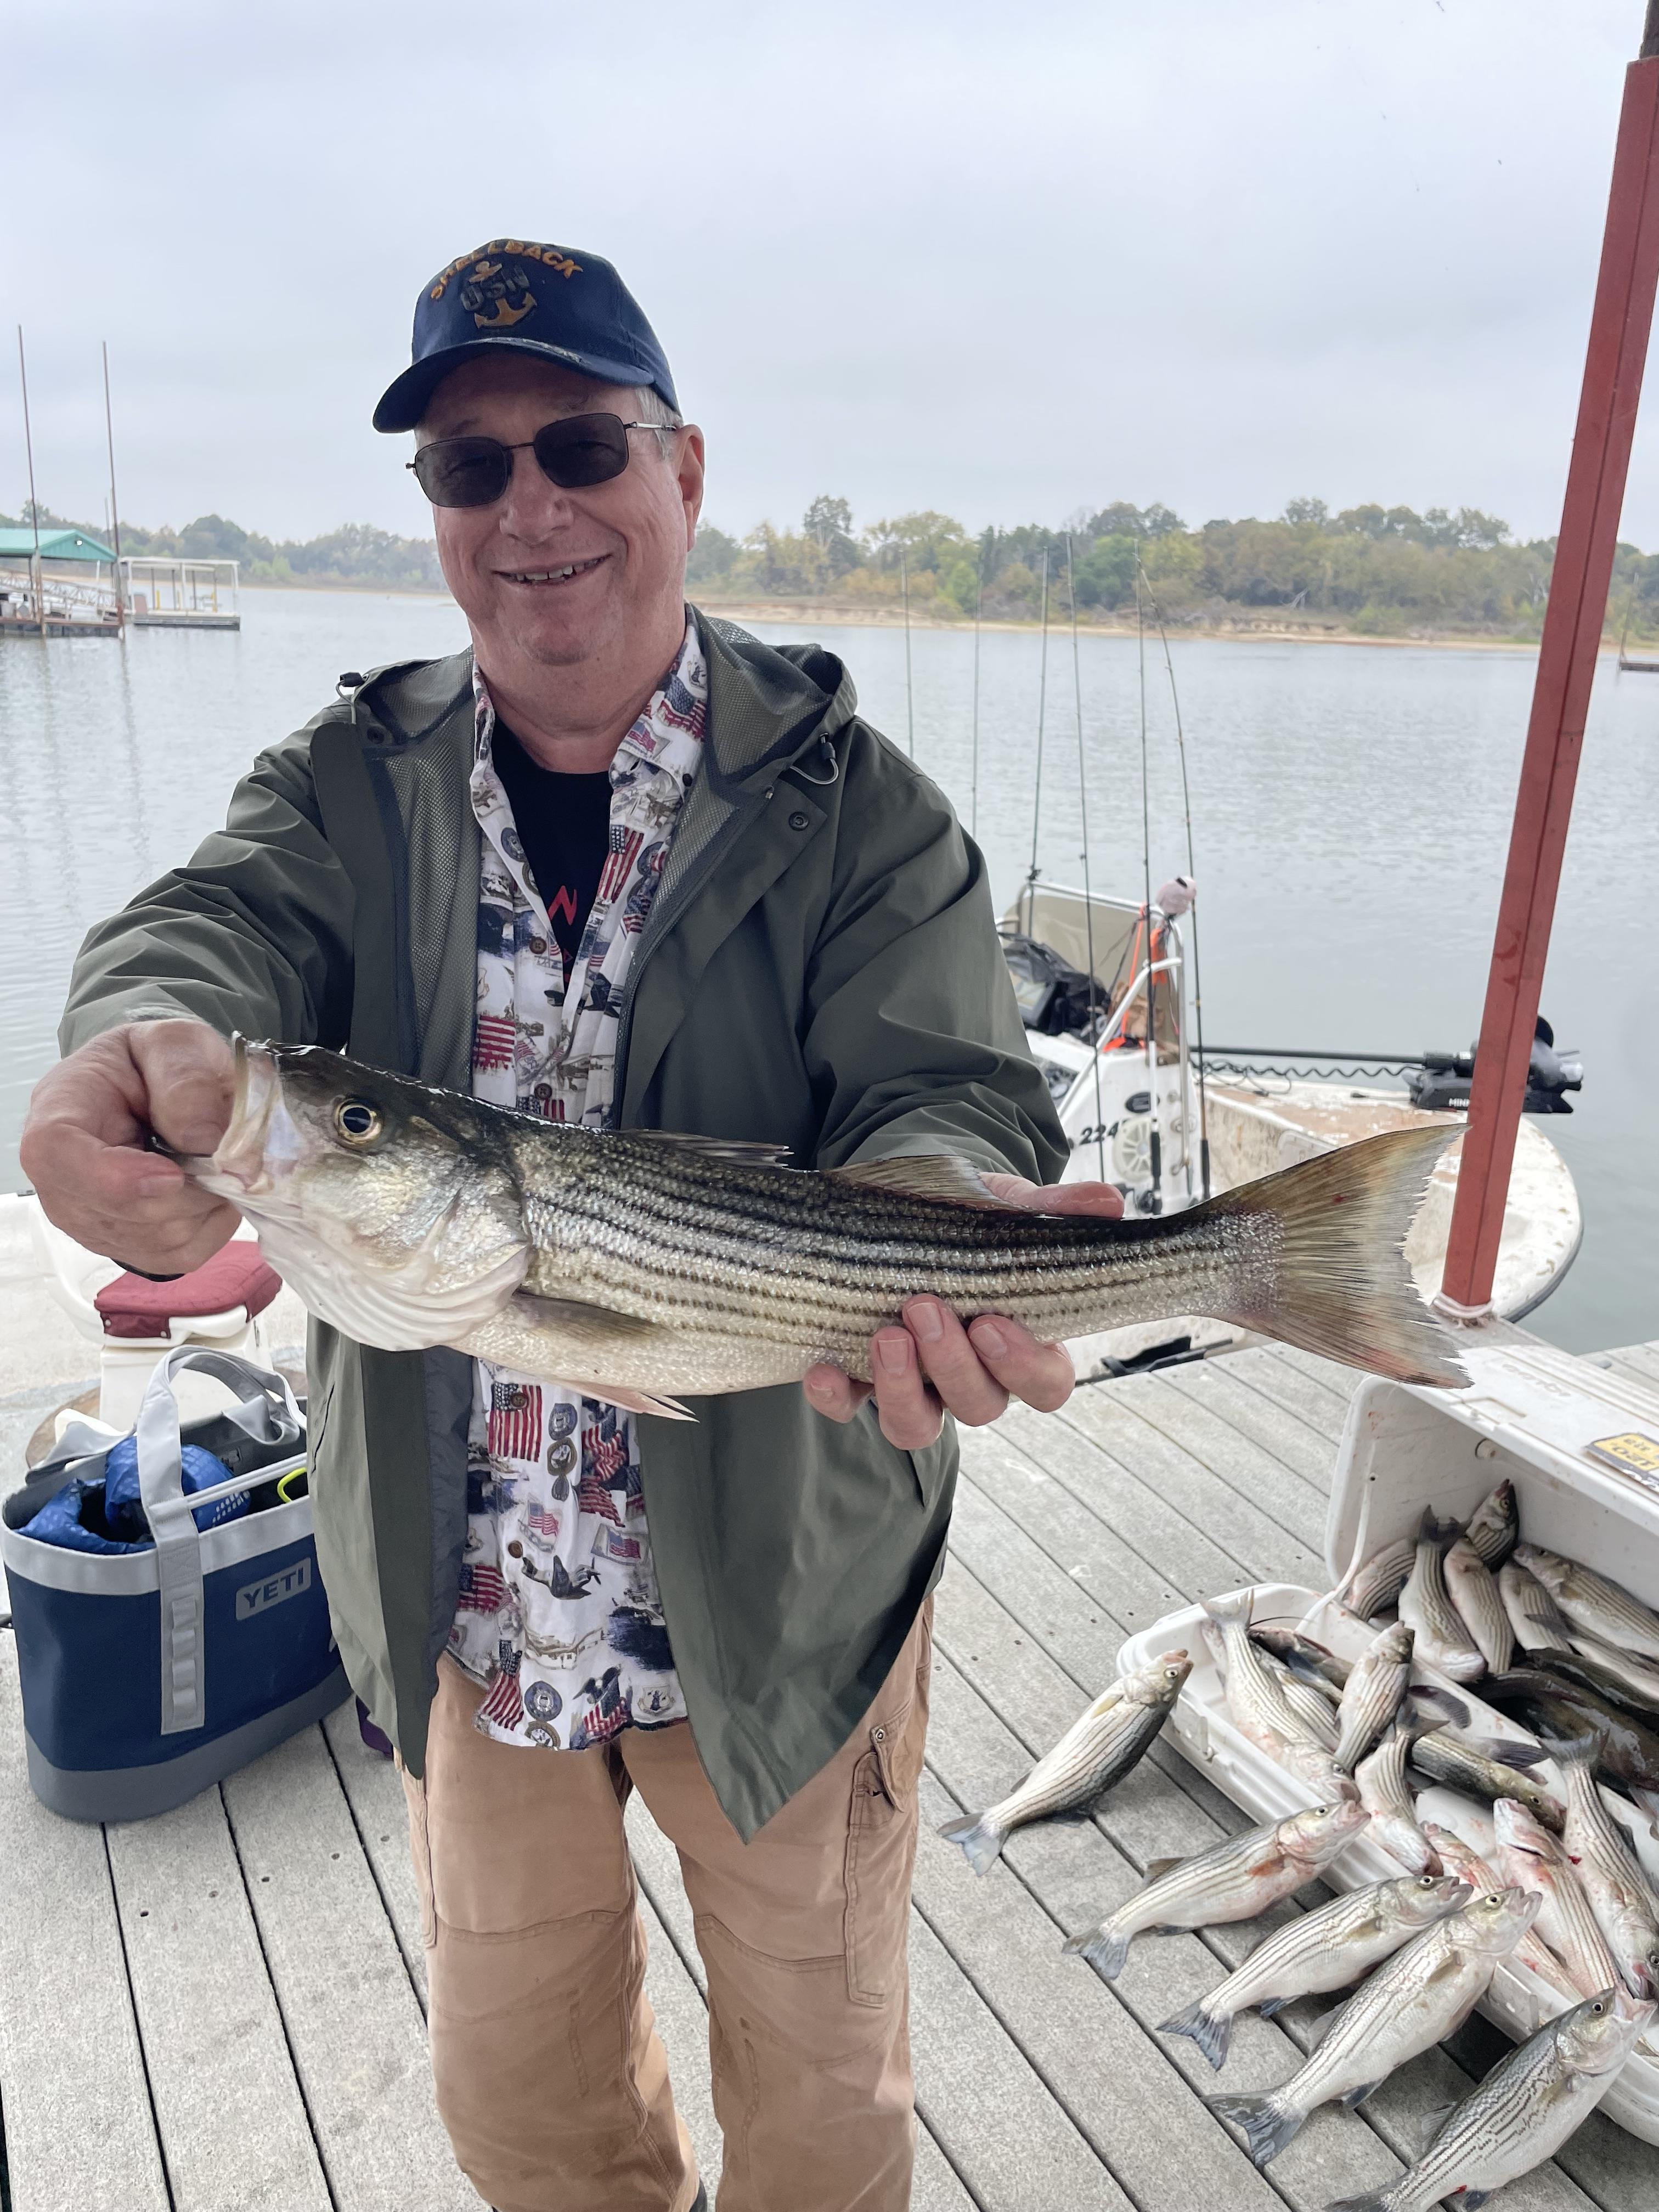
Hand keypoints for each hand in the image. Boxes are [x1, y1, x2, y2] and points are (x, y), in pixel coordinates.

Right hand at [20, 1020, 240, 1275]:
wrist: (152, 1089)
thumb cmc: (154, 1063)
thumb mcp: (175, 1043)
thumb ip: (185, 1078)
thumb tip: (202, 1138)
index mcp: (58, 1115)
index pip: (58, 1157)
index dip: (116, 1178)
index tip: (173, 1174)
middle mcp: (61, 1181)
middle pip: (124, 1212)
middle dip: (191, 1186)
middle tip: (220, 1145)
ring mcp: (90, 1222)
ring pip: (161, 1239)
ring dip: (207, 1202)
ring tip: (208, 1160)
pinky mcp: (127, 1248)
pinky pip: (181, 1255)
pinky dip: (212, 1223)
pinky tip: (207, 1187)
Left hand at [803, 1172, 1124, 1448]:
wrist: (905, 1209)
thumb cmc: (971, 1222)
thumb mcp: (1010, 1209)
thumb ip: (1055, 1211)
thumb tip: (1109, 1201)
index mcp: (1022, 1346)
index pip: (1044, 1384)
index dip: (1024, 1366)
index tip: (994, 1323)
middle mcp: (970, 1379)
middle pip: (978, 1405)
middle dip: (952, 1364)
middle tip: (925, 1308)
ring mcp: (915, 1388)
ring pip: (916, 1425)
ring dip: (900, 1388)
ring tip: (885, 1336)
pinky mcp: (860, 1383)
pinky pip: (848, 1408)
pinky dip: (835, 1395)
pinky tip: (822, 1367)